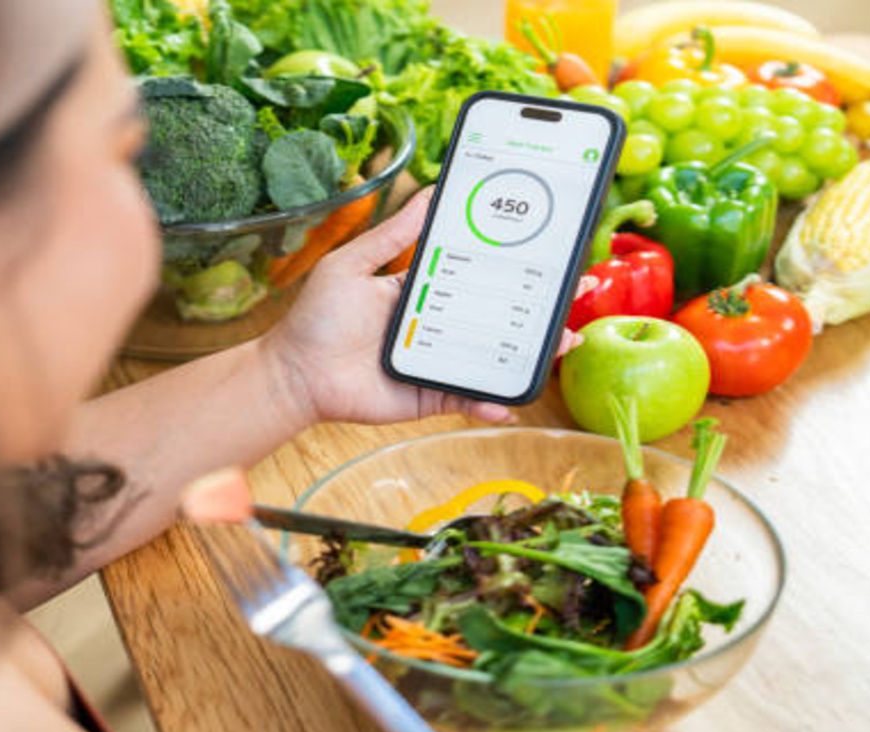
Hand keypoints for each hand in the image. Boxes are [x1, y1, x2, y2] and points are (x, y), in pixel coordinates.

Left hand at [263, 188, 591, 426]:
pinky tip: (510, 400)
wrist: (293, 374)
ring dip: (531, 354)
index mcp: (425, 289)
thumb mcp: (353, 264)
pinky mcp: (429, 396)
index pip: (479, 273)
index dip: (514, 264)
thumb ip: (394, 234)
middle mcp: (438, 324)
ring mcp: (438, 362)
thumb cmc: (316, 317)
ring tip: (563, 344)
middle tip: (576, 293)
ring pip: (494, 357)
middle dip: (541, 308)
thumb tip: (431, 190)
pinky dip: (491, 402)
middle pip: (499, 316)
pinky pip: (468, 398)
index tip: (551, 250)